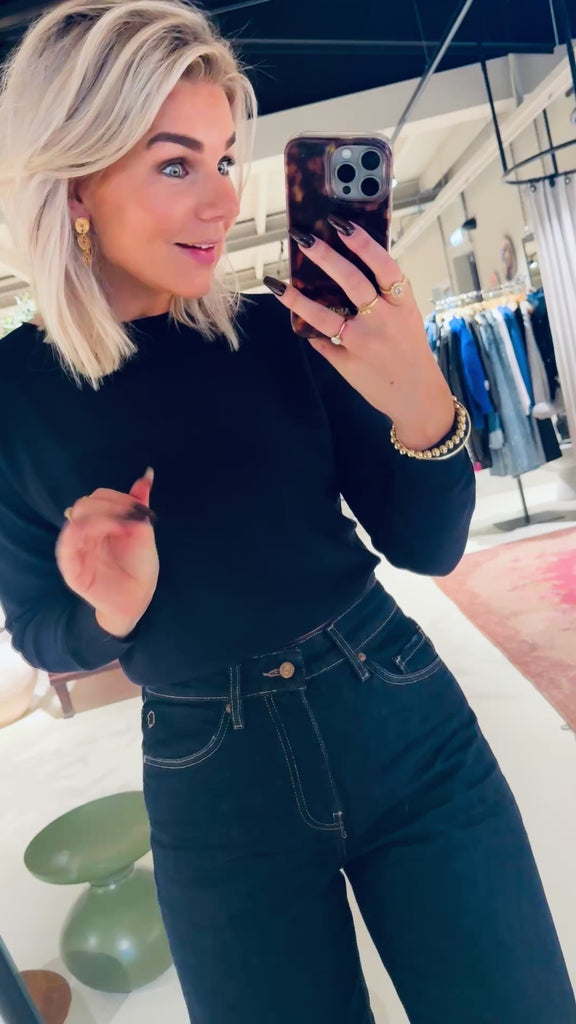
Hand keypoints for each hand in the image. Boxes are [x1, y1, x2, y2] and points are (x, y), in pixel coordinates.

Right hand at [55, 469, 158, 634]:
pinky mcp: (72, 569)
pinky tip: (110, 532)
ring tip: (122, 527)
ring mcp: (75, 550)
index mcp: (98, 521)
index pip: (97, 497)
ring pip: (75, 520)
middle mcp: (84, 532)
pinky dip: (86, 533)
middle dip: (109, 506)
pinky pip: (67, 545)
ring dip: (101, 517)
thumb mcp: (142, 530)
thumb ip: (138, 504)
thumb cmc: (138, 566)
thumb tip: (148, 475)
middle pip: (83, 504)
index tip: (139, 509)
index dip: (117, 498)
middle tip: (130, 518)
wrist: (138, 598)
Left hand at [266, 218, 454, 449]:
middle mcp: (383, 320)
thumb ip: (385, 296)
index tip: (342, 224)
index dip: (363, 243)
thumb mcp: (407, 318)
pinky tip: (291, 312)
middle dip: (325, 257)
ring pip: (325, 315)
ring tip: (278, 283)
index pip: (384, 265)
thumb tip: (348, 268)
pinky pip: (322, 340)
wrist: (418, 397)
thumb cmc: (411, 352)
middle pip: (352, 282)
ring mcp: (364, 343)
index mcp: (402, 304)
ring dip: (298, 297)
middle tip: (303, 238)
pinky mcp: (348, 362)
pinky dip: (307, 327)